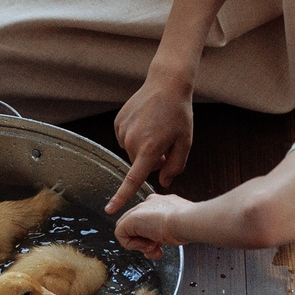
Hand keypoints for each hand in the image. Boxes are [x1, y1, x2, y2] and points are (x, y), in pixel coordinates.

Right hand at [106, 72, 194, 212]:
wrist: (166, 84)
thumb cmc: (179, 114)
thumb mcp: (185, 142)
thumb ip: (175, 166)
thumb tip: (162, 182)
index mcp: (149, 149)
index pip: (133, 179)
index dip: (122, 196)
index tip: (110, 210)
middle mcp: (132, 141)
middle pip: (139, 164)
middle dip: (151, 159)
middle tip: (166, 142)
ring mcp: (122, 130)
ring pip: (132, 151)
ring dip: (144, 147)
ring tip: (157, 127)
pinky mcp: (118, 122)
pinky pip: (126, 139)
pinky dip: (136, 135)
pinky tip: (146, 122)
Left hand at [114, 193, 192, 260]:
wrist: (186, 221)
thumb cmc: (187, 225)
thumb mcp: (176, 229)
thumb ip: (166, 234)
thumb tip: (159, 243)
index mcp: (161, 204)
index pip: (149, 222)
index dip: (153, 238)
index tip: (161, 246)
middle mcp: (148, 204)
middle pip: (137, 227)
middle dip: (145, 242)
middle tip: (156, 248)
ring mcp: (139, 210)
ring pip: (128, 231)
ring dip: (140, 245)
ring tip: (153, 246)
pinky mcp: (130, 218)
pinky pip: (121, 235)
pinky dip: (132, 245)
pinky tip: (146, 245)